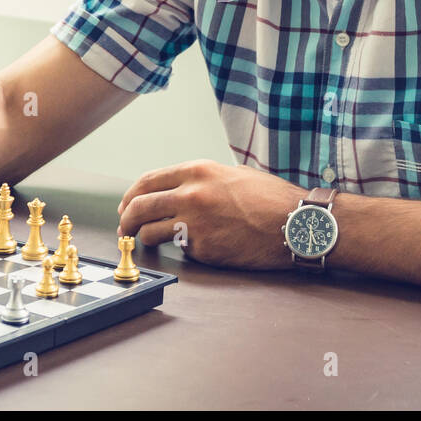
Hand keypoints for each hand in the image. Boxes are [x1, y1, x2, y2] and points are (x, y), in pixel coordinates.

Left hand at [116, 160, 304, 268]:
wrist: (296, 224)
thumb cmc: (271, 198)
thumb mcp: (232, 174)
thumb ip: (201, 180)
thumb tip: (177, 190)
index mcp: (197, 171)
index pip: (147, 181)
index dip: (131, 196)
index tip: (126, 206)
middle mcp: (190, 194)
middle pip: (139, 207)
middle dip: (126, 220)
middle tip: (125, 229)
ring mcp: (194, 223)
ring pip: (150, 232)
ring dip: (146, 238)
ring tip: (149, 242)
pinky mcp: (203, 249)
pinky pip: (180, 249)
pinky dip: (182, 249)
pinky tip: (197, 246)